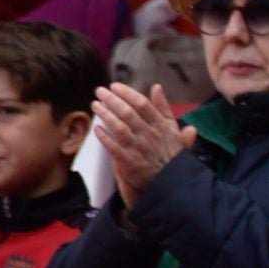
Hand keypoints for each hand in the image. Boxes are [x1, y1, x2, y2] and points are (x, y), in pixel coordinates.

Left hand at [92, 83, 197, 206]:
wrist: (172, 181)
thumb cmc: (171, 153)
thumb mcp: (173, 128)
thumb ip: (164, 107)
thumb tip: (157, 87)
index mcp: (161, 125)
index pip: (142, 104)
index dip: (127, 93)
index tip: (114, 86)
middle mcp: (150, 135)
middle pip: (128, 113)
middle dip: (111, 100)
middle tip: (99, 91)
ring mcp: (139, 148)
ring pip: (119, 127)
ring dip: (105, 115)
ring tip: (95, 105)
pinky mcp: (129, 162)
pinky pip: (114, 148)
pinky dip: (104, 138)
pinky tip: (97, 129)